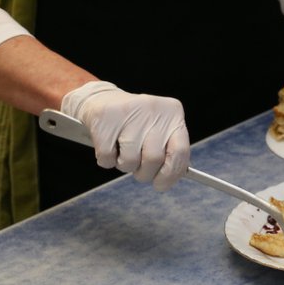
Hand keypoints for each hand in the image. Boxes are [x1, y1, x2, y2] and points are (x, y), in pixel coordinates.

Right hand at [60, 81, 190, 189]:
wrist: (103, 100)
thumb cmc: (136, 123)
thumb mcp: (160, 130)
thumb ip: (170, 150)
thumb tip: (174, 175)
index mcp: (173, 114)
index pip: (180, 151)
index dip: (170, 174)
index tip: (160, 183)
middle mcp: (154, 110)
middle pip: (153, 159)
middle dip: (143, 172)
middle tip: (137, 167)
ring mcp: (130, 112)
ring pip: (129, 161)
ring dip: (124, 165)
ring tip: (122, 150)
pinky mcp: (106, 117)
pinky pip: (107, 158)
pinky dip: (107, 160)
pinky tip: (109, 144)